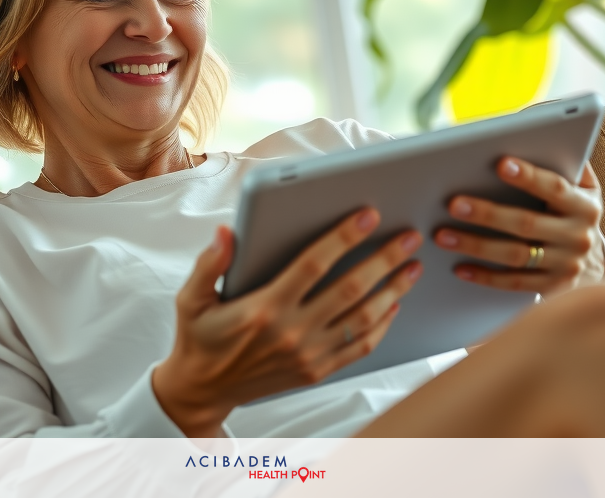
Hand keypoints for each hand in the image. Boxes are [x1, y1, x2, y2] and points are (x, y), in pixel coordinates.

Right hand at [152, 209, 421, 436]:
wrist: (203, 390)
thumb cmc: (200, 337)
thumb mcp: (191, 298)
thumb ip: (209, 263)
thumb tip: (226, 232)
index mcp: (264, 307)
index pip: (313, 264)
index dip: (344, 237)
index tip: (369, 215)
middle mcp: (292, 332)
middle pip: (350, 288)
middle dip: (385, 259)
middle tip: (409, 237)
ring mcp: (309, 354)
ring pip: (363, 318)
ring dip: (393, 290)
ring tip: (413, 267)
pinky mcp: (317, 371)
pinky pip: (360, 347)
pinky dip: (382, 325)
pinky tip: (394, 304)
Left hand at [433, 158, 604, 296]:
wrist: (591, 259)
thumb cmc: (567, 208)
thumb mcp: (576, 183)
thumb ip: (558, 156)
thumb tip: (532, 119)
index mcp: (585, 205)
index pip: (555, 187)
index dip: (529, 176)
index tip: (501, 163)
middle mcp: (579, 237)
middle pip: (527, 224)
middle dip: (487, 213)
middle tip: (452, 203)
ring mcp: (566, 266)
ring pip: (515, 255)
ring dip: (475, 245)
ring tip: (443, 235)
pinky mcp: (551, 289)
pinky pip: (513, 283)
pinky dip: (484, 276)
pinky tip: (458, 266)